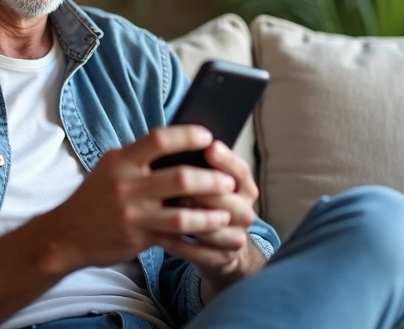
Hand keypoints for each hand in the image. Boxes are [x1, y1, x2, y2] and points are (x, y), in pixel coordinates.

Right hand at [38, 126, 240, 273]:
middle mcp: (126, 184)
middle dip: (210, 179)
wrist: (66, 234)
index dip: (187, 135)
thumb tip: (181, 146)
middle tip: (229, 181)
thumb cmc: (96, 197)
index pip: (159, 139)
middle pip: (179, 177)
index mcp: (121, 160)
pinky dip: (196, 232)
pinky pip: (174, 235)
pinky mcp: (137, 237)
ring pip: (181, 212)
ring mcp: (132, 213)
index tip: (209, 136)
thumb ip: (140, 158)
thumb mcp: (111, 168)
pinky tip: (210, 230)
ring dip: (209, 212)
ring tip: (226, 212)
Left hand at [154, 141, 263, 297]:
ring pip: (215, 226)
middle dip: (204, 190)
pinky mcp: (221, 259)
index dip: (226, 159)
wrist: (217, 248)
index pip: (240, 171)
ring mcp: (235, 237)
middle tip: (178, 182)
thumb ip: (199, 166)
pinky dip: (178, 243)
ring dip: (189, 218)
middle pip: (228, 199)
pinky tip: (159, 234)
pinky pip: (199, 252)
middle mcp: (245, 211)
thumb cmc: (205, 204)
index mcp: (244, 187)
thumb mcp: (207, 183)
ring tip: (164, 209)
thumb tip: (178, 144)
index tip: (209, 147)